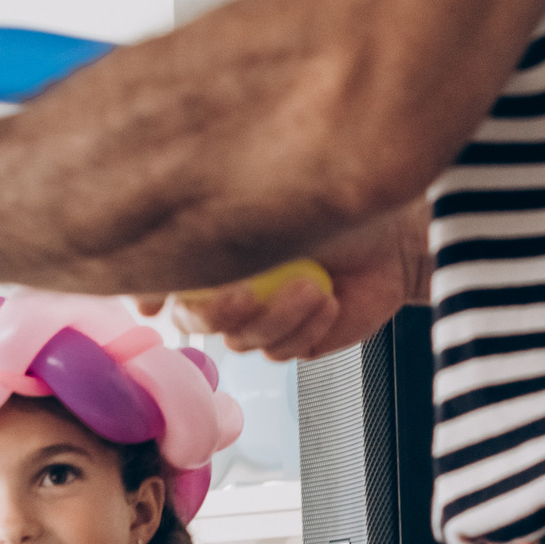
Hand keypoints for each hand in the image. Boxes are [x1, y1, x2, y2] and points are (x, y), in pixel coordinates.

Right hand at [162, 199, 431, 363]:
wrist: (396, 227)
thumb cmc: (333, 192)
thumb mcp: (262, 197)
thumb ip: (206, 216)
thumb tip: (148, 249)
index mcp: (208, 248)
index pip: (157, 278)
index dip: (154, 291)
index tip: (163, 293)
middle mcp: (227, 286)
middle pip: (193, 320)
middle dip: (216, 311)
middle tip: (243, 293)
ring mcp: (260, 317)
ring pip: (240, 339)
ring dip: (275, 316)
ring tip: (310, 286)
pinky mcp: (295, 341)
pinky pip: (281, 350)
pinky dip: (305, 327)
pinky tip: (328, 300)